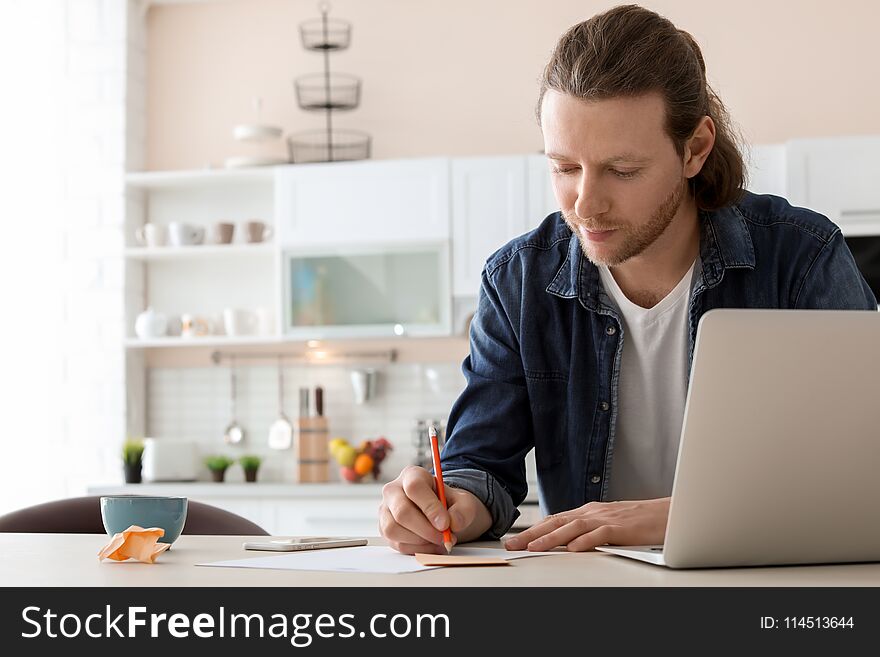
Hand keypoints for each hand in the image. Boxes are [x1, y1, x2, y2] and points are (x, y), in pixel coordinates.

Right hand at [379, 465, 492, 554]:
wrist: (441, 513)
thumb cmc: (449, 503)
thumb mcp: (464, 502)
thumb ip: (463, 510)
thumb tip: (454, 522)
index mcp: (412, 475)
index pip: (414, 488)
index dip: (430, 507)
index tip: (445, 524)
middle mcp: (393, 490)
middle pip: (402, 511)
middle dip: (426, 530)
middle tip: (443, 538)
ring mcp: (386, 510)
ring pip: (394, 530)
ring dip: (420, 541)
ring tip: (438, 541)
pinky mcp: (385, 529)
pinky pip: (396, 544)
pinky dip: (416, 549)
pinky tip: (430, 545)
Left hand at [503, 498, 669, 551]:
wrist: (667, 514)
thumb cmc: (640, 521)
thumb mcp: (608, 524)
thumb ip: (588, 530)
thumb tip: (567, 543)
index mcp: (589, 512)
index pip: (555, 520)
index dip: (533, 530)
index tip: (516, 540)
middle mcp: (593, 512)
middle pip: (556, 522)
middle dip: (532, 534)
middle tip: (513, 544)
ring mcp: (606, 519)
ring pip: (572, 527)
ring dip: (550, 538)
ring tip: (533, 548)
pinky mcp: (621, 528)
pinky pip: (599, 534)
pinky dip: (584, 541)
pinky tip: (572, 549)